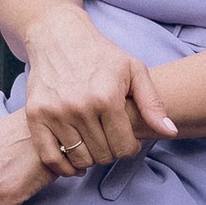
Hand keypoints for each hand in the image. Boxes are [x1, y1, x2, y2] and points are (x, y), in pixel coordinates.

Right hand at [17, 9, 179, 179]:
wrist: (58, 37)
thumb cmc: (100, 54)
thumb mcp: (134, 69)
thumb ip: (152, 103)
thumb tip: (169, 131)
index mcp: (107, 97)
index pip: (125, 147)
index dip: (131, 148)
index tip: (128, 139)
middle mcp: (80, 107)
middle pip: (103, 155)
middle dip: (112, 151)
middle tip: (110, 138)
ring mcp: (55, 113)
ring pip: (80, 159)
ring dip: (90, 158)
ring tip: (94, 143)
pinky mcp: (35, 116)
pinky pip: (50, 157)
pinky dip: (64, 167)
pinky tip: (74, 159)